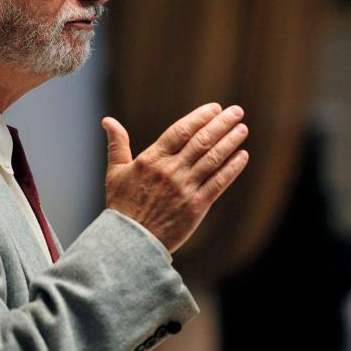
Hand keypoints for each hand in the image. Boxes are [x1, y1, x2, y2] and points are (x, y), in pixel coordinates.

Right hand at [101, 103, 248, 252]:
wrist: (130, 242)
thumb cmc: (122, 206)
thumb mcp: (115, 172)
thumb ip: (117, 144)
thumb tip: (108, 121)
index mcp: (152, 159)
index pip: (181, 131)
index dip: (200, 117)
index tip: (216, 108)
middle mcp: (170, 171)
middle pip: (201, 141)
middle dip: (221, 124)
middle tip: (237, 112)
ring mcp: (185, 188)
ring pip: (213, 159)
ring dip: (230, 142)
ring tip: (242, 129)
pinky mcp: (196, 206)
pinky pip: (218, 183)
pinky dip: (232, 168)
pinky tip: (242, 156)